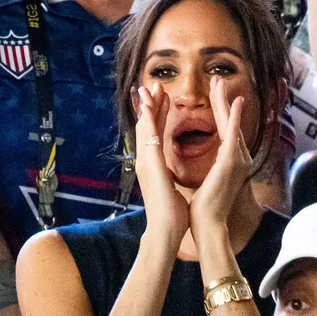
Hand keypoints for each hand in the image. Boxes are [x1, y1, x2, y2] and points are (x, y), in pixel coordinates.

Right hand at [135, 85, 189, 248]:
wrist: (165, 230)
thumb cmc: (170, 214)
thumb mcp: (169, 188)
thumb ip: (167, 176)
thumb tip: (169, 173)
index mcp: (153, 165)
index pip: (155, 134)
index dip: (159, 116)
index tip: (162, 100)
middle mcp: (146, 161)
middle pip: (147, 126)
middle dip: (151, 105)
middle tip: (153, 86)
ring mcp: (146, 161)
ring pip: (145, 127)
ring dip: (148, 106)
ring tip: (151, 88)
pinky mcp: (151, 164)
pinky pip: (149, 137)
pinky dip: (148, 120)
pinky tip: (148, 106)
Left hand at [189, 77, 251, 233]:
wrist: (207, 224)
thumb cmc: (204, 208)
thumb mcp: (206, 182)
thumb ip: (211, 169)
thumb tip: (208, 164)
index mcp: (229, 162)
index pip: (224, 130)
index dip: (220, 111)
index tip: (215, 94)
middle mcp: (236, 158)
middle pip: (230, 123)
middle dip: (222, 100)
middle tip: (218, 80)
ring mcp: (236, 160)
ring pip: (231, 124)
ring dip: (226, 102)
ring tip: (221, 83)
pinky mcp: (230, 163)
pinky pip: (233, 135)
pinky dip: (235, 117)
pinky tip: (235, 102)